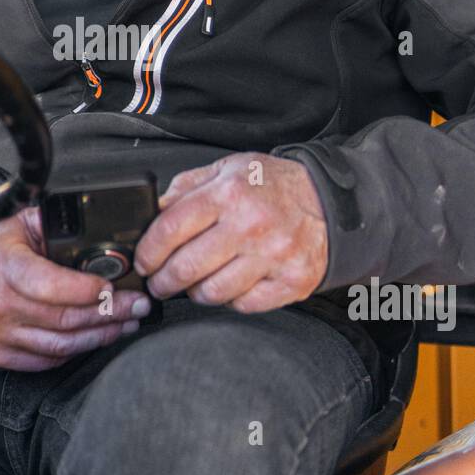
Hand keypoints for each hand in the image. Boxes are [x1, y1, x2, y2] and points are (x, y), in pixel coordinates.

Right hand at [0, 207, 150, 370]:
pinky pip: (48, 360)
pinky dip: (77, 351)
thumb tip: (101, 233)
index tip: (114, 287)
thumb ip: (56, 226)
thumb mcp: (21, 224)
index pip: (50, 285)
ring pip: (61, 345)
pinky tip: (97, 337)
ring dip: (101, 335)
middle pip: (65, 318)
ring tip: (126, 323)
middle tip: (138, 306)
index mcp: (5, 266)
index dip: (87, 290)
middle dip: (110, 313)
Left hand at [133, 153, 327, 313]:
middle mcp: (250, 225)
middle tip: (159, 282)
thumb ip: (187, 188)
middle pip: (186, 268)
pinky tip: (229, 285)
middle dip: (162, 281)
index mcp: (229, 194)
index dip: (148, 252)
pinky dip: (230, 299)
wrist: (330, 201)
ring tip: (194, 284)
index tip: (143, 262)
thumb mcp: (227, 169)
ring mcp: (273, 257)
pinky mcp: (291, 282)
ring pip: (212, 293)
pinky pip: (244, 304)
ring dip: (194, 293)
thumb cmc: (273, 186)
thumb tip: (154, 212)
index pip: (169, 230)